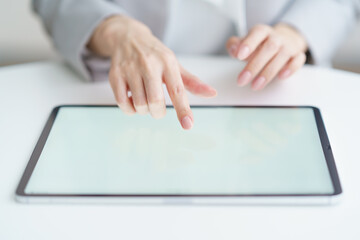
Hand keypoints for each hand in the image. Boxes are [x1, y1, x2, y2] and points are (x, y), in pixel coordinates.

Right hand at [88, 15, 216, 128]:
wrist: (127, 36)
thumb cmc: (155, 55)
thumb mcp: (174, 64)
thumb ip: (192, 82)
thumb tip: (212, 94)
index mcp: (167, 62)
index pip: (177, 90)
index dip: (183, 110)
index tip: (188, 125)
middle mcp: (149, 64)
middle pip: (155, 101)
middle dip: (158, 113)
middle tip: (158, 109)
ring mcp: (130, 69)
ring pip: (139, 105)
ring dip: (144, 111)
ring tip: (145, 102)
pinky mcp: (115, 75)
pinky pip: (122, 103)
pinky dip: (129, 110)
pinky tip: (132, 101)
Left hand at [226, 23, 306, 89]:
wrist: (282, 40)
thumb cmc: (259, 45)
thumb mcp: (244, 43)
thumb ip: (234, 45)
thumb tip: (234, 50)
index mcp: (261, 31)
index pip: (257, 33)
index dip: (249, 43)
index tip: (239, 56)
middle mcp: (276, 37)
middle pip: (268, 48)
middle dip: (254, 66)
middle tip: (242, 80)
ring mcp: (288, 46)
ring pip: (282, 56)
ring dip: (268, 73)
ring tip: (255, 86)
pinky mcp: (297, 55)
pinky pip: (298, 60)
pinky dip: (291, 68)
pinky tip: (281, 77)